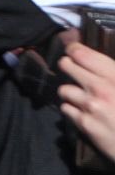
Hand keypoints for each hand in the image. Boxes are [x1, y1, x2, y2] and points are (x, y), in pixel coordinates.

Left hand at [59, 40, 114, 161]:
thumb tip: (98, 64)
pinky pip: (66, 108)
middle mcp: (100, 87)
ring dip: (71, 91)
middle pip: (66, 66)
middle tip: (72, 69)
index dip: (74, 50)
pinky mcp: (84, 124)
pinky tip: (82, 111)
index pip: (82, 54)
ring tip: (79, 95)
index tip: (73, 51)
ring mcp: (90, 106)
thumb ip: (113, 73)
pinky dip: (72, 109)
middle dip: (68, 66)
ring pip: (64, 89)